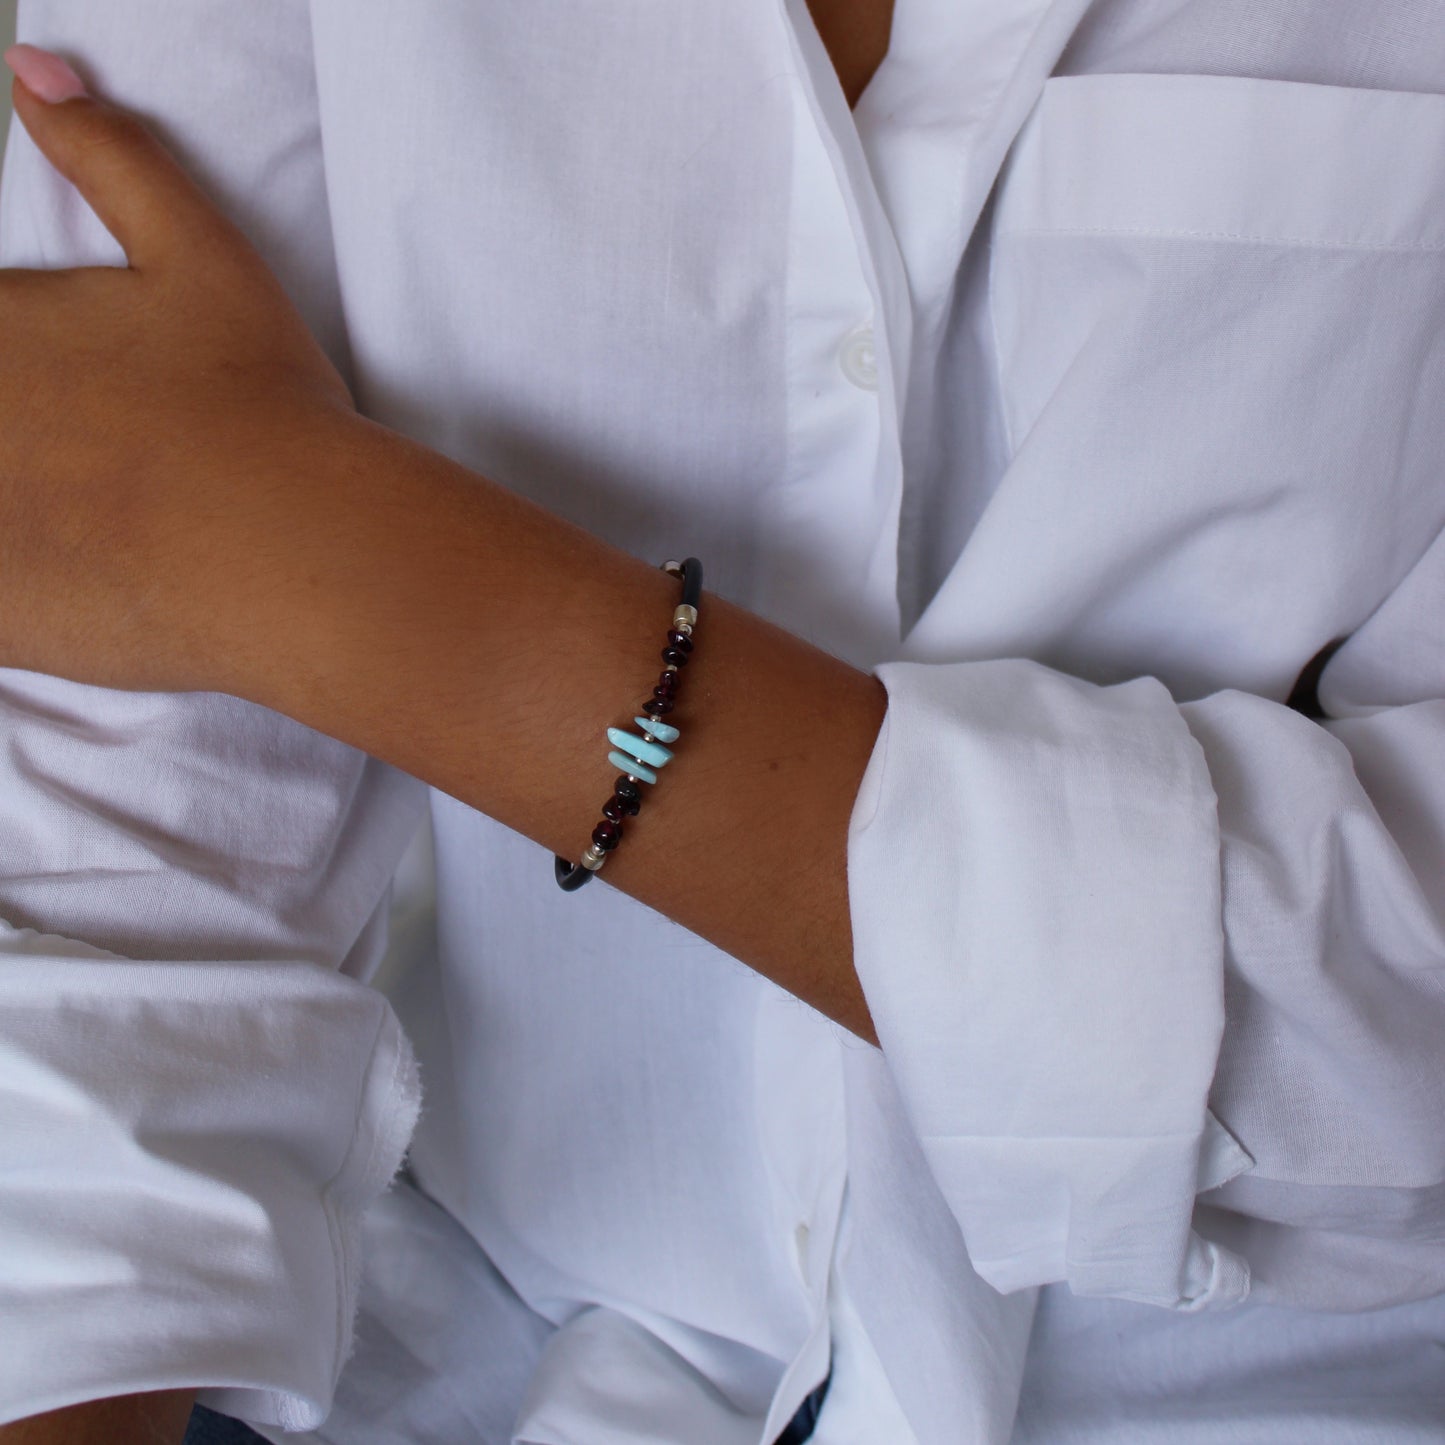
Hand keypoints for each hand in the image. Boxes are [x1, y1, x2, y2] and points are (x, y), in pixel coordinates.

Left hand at [0, 44, 355, 692]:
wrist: (297, 542)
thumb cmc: (258, 400)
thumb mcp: (201, 260)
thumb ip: (113, 162)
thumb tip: (36, 75)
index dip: (28, 384)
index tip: (77, 411)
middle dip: (29, 444)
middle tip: (108, 477)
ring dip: (28, 512)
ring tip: (103, 525)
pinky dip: (27, 596)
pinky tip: (90, 586)